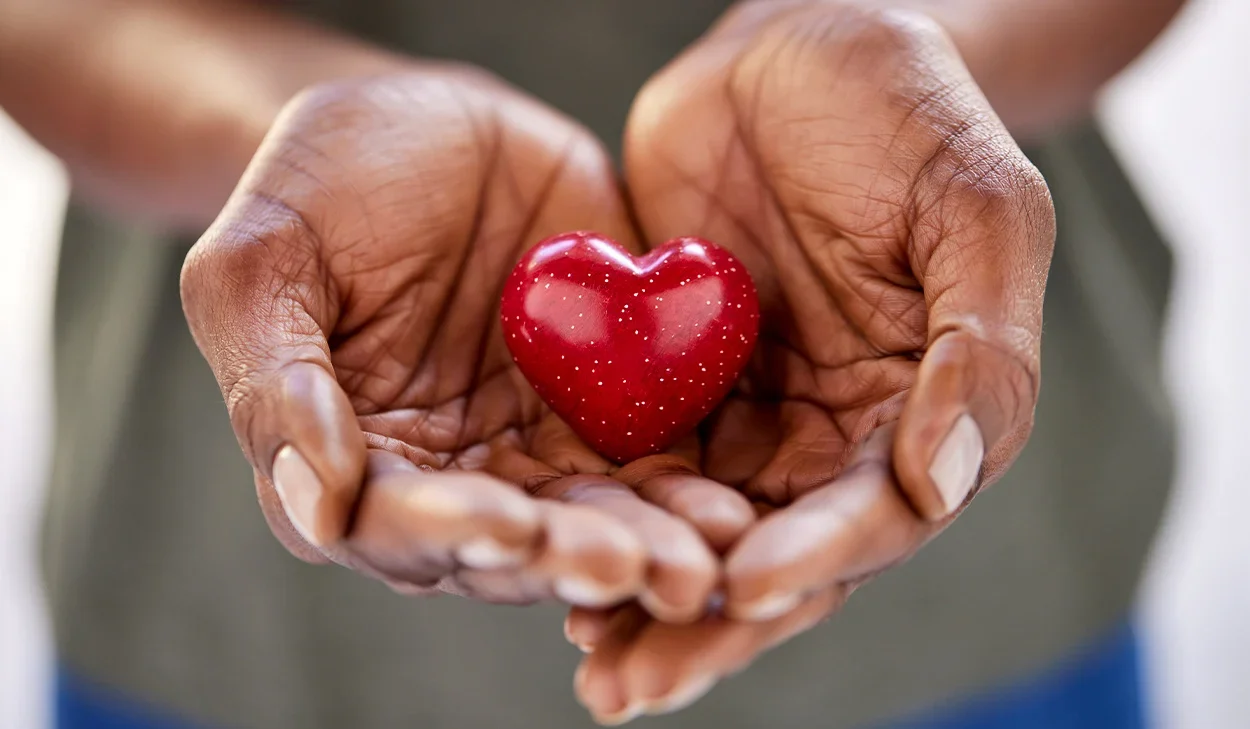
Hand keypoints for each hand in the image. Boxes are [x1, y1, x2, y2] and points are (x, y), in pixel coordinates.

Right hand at [180, 68, 754, 618]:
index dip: (446, 531)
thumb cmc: (323, 183)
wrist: (431, 125)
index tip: (506, 524)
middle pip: (507, 548)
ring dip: (645, 551)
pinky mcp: (609, 415)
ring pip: (591, 524)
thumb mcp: (261, 260)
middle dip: (567, 558)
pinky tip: (731, 514)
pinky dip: (689, 497)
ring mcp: (533, 453)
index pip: (389, 524)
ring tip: (696, 562)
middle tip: (628, 566)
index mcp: (349, 463)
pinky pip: (653, 466)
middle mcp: (448, 481)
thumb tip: (317, 509)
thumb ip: (277, 381)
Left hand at [572, 1, 1055, 719]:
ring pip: (702, 532)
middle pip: (780, 555)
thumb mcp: (977, 207)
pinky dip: (603, 519)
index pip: (877, 513)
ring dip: (646, 596)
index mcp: (925, 412)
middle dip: (710, 621)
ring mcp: (755, 416)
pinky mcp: (678, 385)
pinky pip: (639, 467)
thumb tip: (944, 484)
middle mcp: (838, 435)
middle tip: (634, 682)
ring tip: (585, 656)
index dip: (818, 557)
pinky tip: (548, 555)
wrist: (802, 43)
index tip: (744, 587)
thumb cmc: (910, 109)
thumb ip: (982, 346)